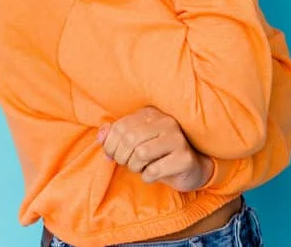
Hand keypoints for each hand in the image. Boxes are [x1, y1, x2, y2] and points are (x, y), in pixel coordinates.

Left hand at [97, 106, 214, 191]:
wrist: (190, 168)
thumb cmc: (157, 153)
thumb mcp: (135, 142)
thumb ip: (116, 136)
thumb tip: (100, 137)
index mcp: (151, 114)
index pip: (120, 126)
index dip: (109, 145)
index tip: (111, 155)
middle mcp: (166, 122)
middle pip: (129, 140)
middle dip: (121, 157)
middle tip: (126, 163)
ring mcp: (177, 139)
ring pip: (140, 154)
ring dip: (134, 167)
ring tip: (140, 167)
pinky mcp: (184, 158)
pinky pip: (154, 170)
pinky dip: (147, 176)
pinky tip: (153, 174)